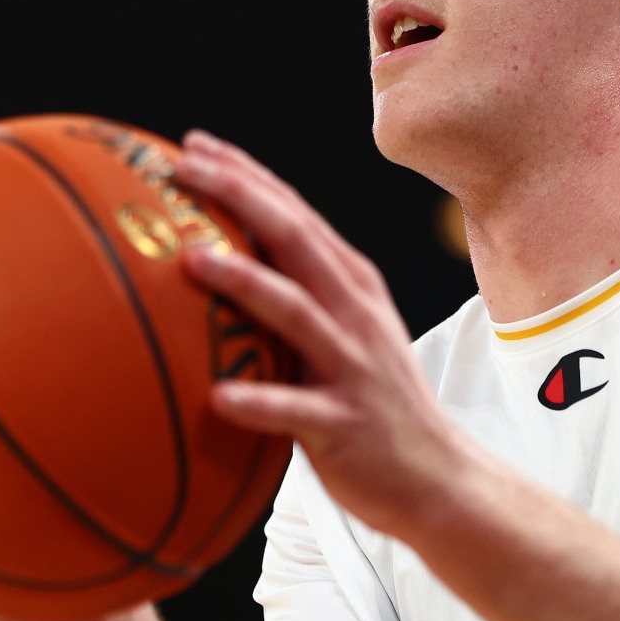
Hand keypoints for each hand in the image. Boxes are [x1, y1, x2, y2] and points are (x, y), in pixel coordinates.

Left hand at [173, 130, 476, 539]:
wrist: (437, 475)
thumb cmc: (371, 399)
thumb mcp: (343, 332)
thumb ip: (295, 295)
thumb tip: (214, 261)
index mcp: (351, 285)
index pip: (294, 213)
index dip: (246, 175)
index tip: (193, 145)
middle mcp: (355, 313)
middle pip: (295, 239)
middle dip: (239, 196)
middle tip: (182, 168)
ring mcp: (352, 367)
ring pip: (296, 312)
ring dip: (244, 281)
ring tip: (192, 258)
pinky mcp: (345, 426)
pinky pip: (297, 412)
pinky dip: (259, 402)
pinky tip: (217, 396)